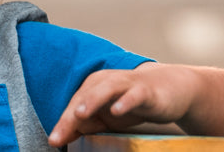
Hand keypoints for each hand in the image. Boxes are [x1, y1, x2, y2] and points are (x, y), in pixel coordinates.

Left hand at [47, 64, 194, 147]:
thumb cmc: (132, 102)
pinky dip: (124, 101)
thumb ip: (87, 124)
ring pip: (106, 90)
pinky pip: (134, 95)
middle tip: (59, 135)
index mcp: (93, 87)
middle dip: (70, 117)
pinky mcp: (145, 90)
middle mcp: (106, 82)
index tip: (54, 141)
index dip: (62, 124)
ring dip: (92, 101)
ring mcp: (126, 84)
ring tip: (80, 115)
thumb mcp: (107, 116)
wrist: (170, 88)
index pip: (74, 107)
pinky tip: (116, 111)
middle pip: (84, 98)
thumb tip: (62, 137)